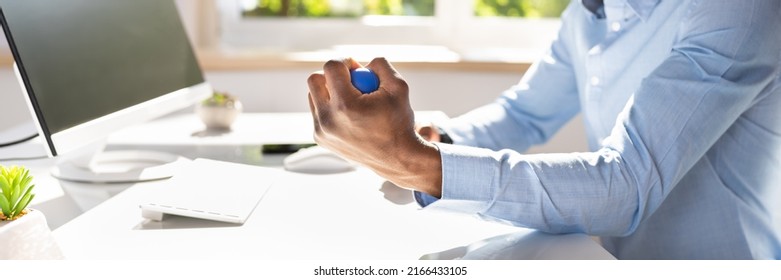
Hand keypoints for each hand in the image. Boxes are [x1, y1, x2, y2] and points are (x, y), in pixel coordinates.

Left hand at [307, 57, 441, 196]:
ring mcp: (321, 131)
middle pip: (314, 80)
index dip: (345, 61)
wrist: (396, 158)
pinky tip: (350, 116)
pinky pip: (318, 113)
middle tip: (350, 81)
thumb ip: (380, 64)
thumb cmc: (399, 122)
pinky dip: (330, 109)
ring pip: (313, 96)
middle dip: (332, 75)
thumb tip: (362, 61)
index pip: (330, 67)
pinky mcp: (320, 139)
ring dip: (329, 92)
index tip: (357, 68)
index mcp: (346, 104)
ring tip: (353, 100)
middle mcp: (328, 119)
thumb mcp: (399, 87)